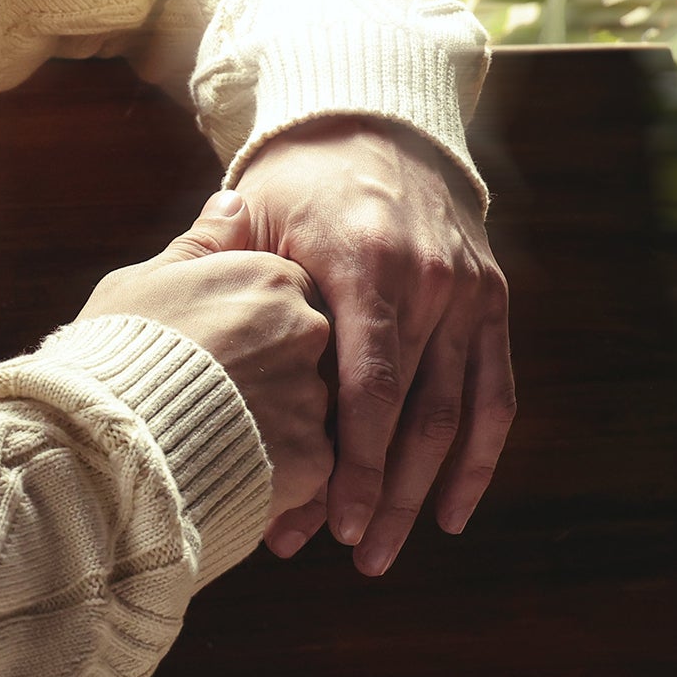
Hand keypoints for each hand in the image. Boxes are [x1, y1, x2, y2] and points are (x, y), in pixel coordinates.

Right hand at [78, 191, 333, 521]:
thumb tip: (235, 198)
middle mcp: (308, 330)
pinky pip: (309, 464)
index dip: (253, 321)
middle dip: (271, 372)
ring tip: (217, 438)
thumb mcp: (149, 278)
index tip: (221, 346)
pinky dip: (278, 469)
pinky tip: (231, 469)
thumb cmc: (119, 348)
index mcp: (272, 277)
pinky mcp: (314, 459)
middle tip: (219, 395)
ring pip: (312, 408)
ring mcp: (315, 395)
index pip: (291, 291)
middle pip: (309, 349)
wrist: (111, 436)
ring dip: (276, 422)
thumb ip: (204, 242)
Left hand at [235, 117, 513, 576]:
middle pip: (411, 416)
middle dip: (380, 496)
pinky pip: (495, 394)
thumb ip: (231, 294)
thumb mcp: (254, 221)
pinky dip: (477, 458)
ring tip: (382, 549)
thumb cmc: (293, 182)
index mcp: (365, 265)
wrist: (373, 121)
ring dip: (421, 492)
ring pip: (455, 416)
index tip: (330, 525)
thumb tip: (181, 376)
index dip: (352, 465)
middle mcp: (428, 282)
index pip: (368, 389)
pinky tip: (448, 511)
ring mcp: (468, 293)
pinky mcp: (491, 301)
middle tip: (351, 555)